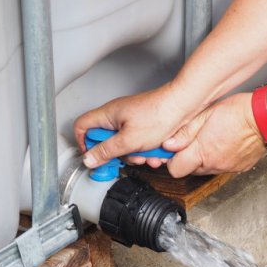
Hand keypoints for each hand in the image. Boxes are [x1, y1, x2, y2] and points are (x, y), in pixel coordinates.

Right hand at [74, 83, 197, 169]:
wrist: (183, 106)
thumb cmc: (159, 115)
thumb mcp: (128, 140)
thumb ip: (106, 151)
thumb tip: (89, 159)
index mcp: (108, 114)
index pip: (82, 126)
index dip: (84, 143)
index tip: (94, 156)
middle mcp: (117, 115)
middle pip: (105, 141)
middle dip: (118, 154)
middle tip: (128, 157)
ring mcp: (131, 121)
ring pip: (124, 145)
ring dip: (135, 155)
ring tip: (147, 155)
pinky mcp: (144, 126)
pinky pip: (138, 143)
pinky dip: (146, 150)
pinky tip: (156, 152)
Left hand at [162, 92, 266, 176]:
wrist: (266, 118)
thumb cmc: (238, 112)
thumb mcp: (205, 115)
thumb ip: (185, 132)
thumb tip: (169, 145)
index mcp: (203, 152)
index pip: (175, 169)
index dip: (172, 159)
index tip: (174, 149)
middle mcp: (214, 164)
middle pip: (190, 170)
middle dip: (188, 157)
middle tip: (194, 140)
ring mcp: (227, 169)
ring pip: (206, 170)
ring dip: (204, 158)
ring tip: (211, 139)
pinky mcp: (238, 169)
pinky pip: (222, 168)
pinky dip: (219, 159)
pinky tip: (223, 144)